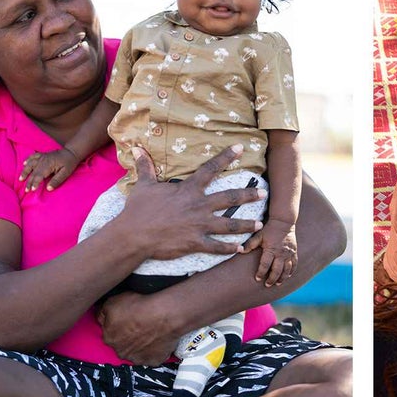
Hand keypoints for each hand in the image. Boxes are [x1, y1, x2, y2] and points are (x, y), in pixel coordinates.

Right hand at [19, 148, 78, 191]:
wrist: (71, 152)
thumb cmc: (69, 163)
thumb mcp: (66, 173)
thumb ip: (57, 180)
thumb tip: (48, 188)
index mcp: (48, 164)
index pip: (39, 176)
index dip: (34, 183)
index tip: (31, 190)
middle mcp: (43, 160)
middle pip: (33, 172)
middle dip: (29, 181)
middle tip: (26, 190)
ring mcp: (42, 156)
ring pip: (30, 164)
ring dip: (25, 171)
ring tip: (21, 179)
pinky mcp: (42, 154)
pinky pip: (32, 156)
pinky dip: (27, 160)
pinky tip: (24, 164)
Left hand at [97, 291, 181, 365]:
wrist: (165, 315)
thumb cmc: (139, 307)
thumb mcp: (112, 302)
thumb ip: (102, 313)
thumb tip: (100, 318)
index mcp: (109, 339)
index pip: (109, 333)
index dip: (118, 325)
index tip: (127, 318)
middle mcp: (121, 352)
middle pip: (123, 345)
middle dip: (128, 337)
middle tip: (139, 324)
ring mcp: (138, 358)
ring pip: (137, 352)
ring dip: (141, 345)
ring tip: (150, 331)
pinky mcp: (154, 360)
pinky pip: (153, 356)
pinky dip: (155, 350)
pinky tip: (158, 339)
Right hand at [118, 145, 265, 260]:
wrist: (132, 236)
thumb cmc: (138, 210)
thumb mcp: (143, 185)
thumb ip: (145, 167)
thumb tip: (136, 148)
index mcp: (188, 190)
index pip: (210, 169)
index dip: (226, 157)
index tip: (241, 148)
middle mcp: (199, 206)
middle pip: (230, 198)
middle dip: (249, 195)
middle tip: (264, 193)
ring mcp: (199, 226)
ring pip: (229, 225)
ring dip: (246, 225)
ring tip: (259, 225)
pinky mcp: (196, 243)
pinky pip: (217, 247)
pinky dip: (229, 248)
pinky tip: (240, 249)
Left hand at [243, 220, 297, 286]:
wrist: (284, 222)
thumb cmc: (269, 229)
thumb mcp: (258, 235)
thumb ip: (250, 244)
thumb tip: (241, 251)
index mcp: (271, 250)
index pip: (265, 265)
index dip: (261, 273)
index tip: (257, 278)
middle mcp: (281, 253)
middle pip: (277, 270)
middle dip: (272, 279)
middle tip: (267, 285)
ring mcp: (289, 254)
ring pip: (286, 270)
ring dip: (282, 278)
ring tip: (277, 284)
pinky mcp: (294, 252)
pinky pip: (294, 264)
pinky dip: (291, 271)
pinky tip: (288, 276)